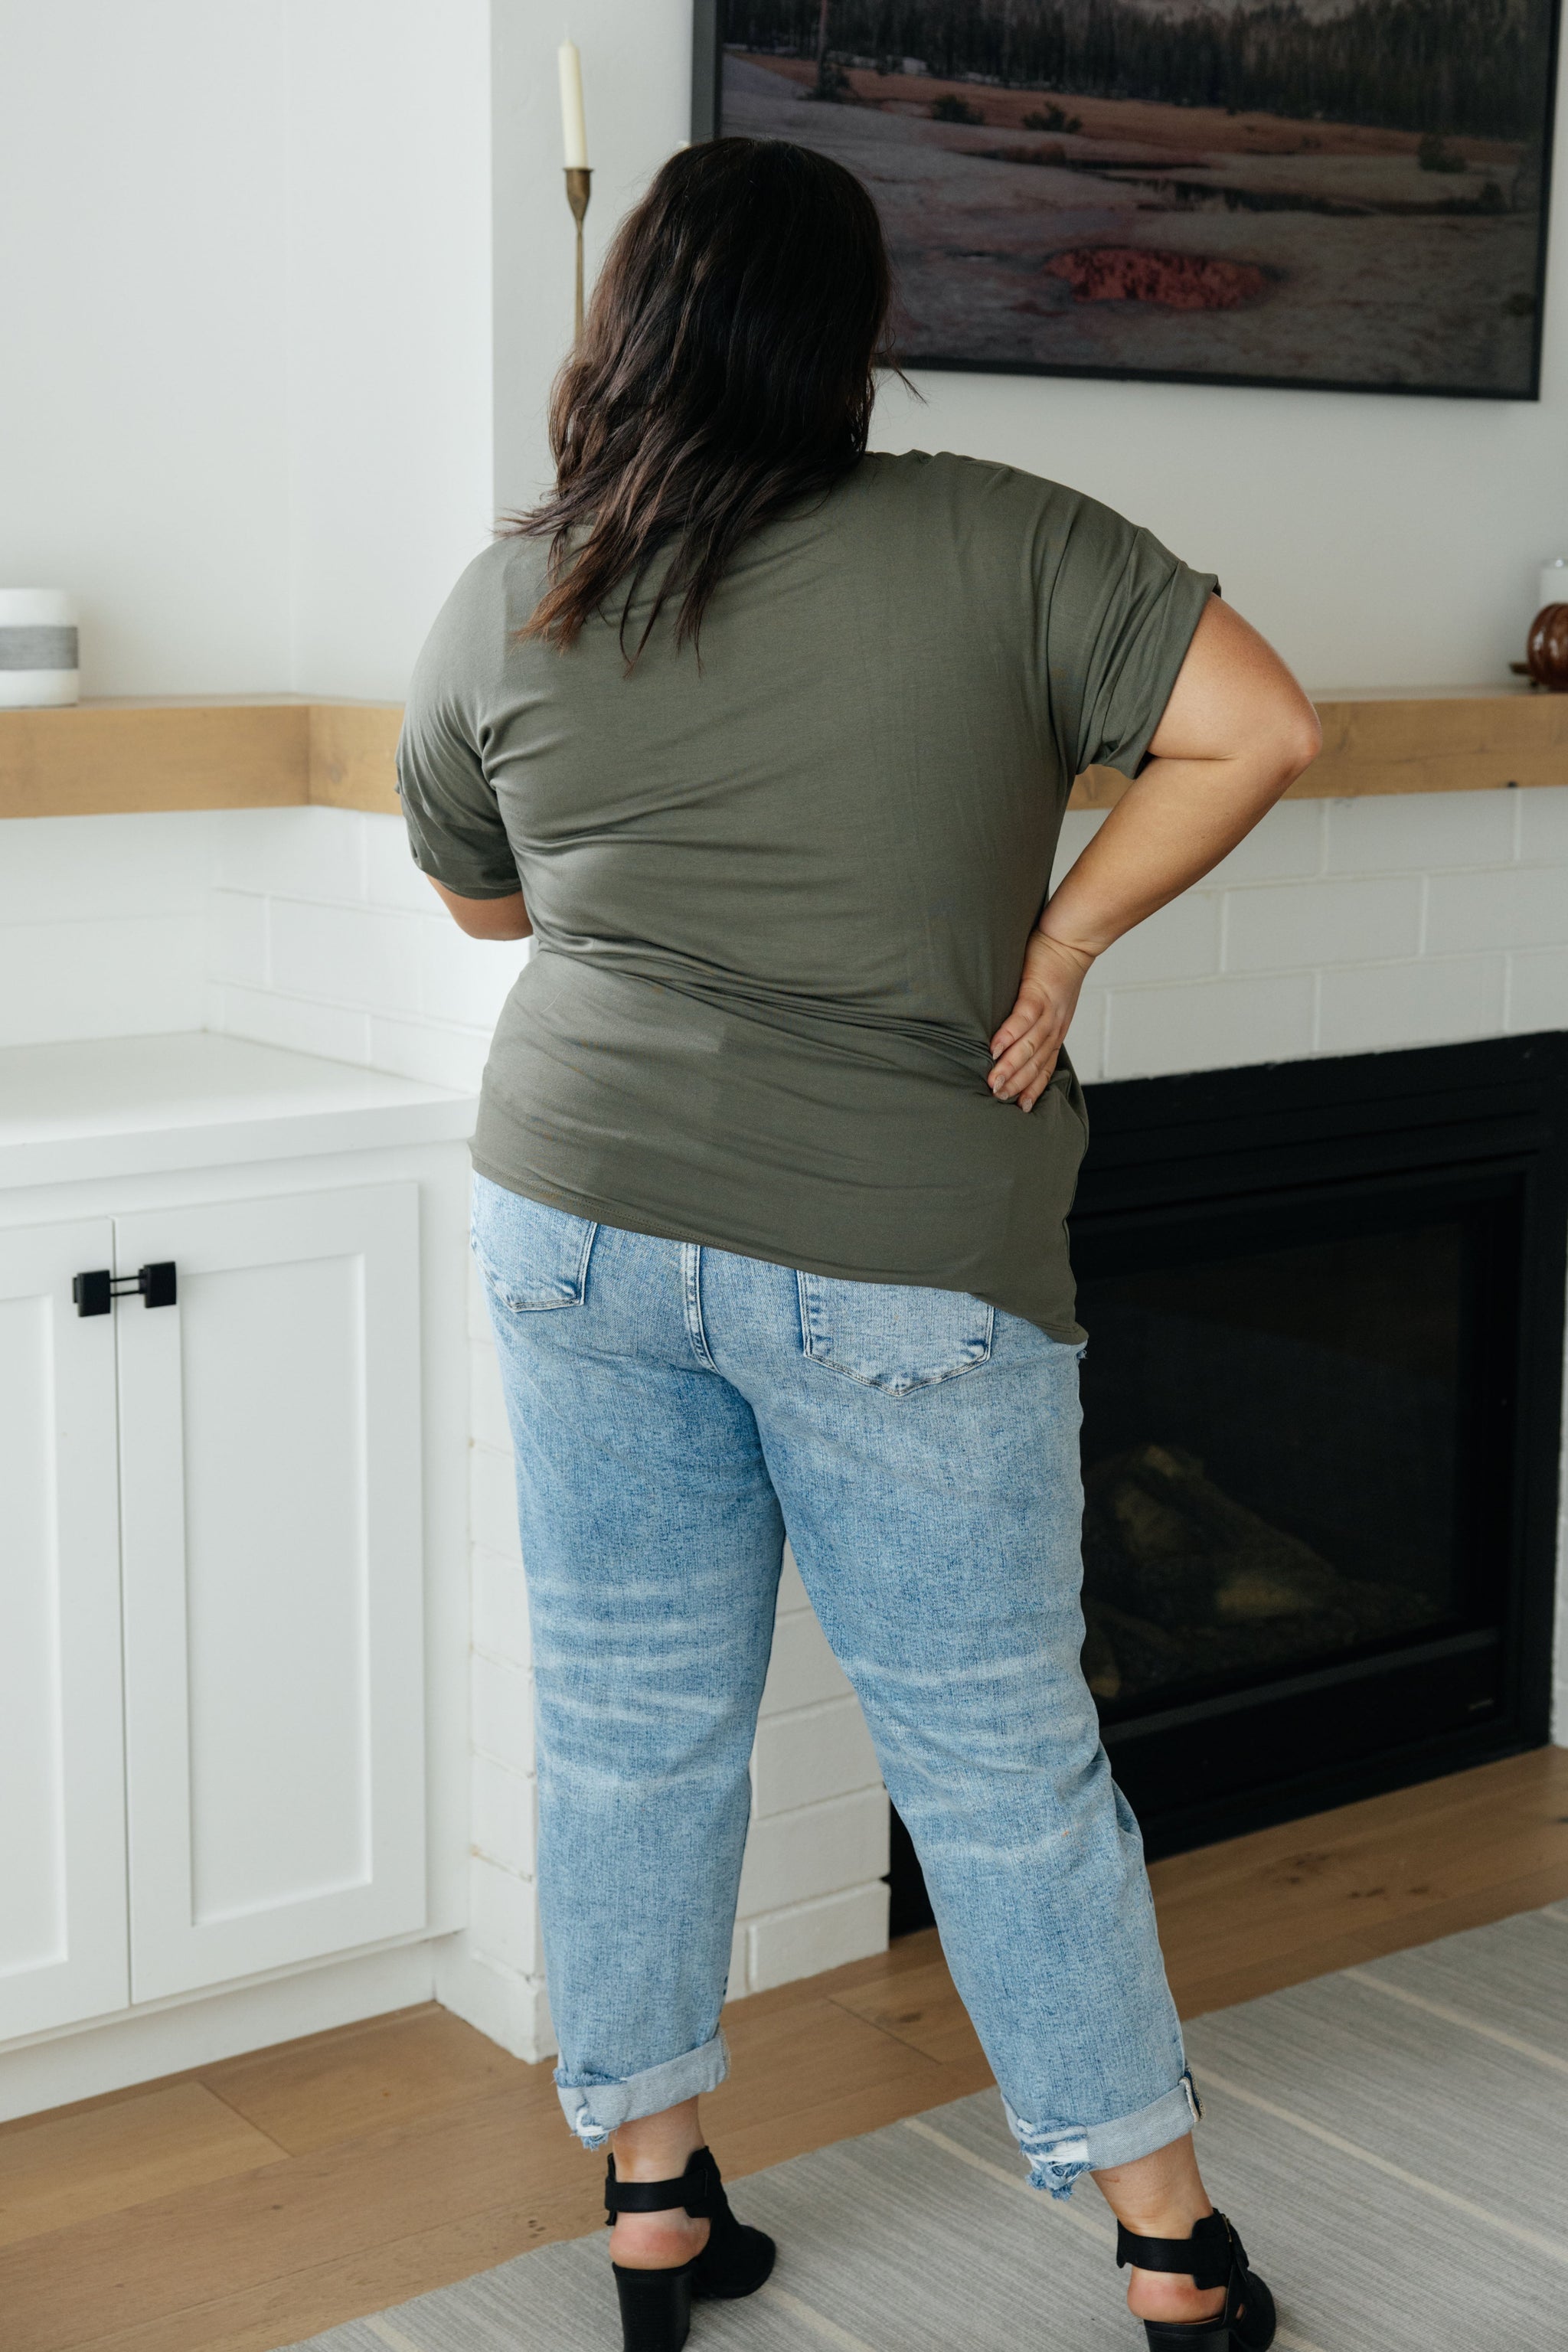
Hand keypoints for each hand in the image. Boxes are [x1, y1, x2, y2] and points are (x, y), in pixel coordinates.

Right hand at [987, 930, 1093, 1110]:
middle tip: (999, 1098)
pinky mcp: (1037, 991)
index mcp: (1056, 1030)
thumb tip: (1010, 1040)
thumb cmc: (1055, 968)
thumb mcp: (1050, 1002)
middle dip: (1018, 1083)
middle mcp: (1054, 1026)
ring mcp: (1047, 1010)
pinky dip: (1009, 1034)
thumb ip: (1034, 1022)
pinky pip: (1023, 1017)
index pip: (1045, 1066)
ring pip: (1030, 1045)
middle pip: (1036, 1062)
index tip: (1019, 1107)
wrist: (1072, 939)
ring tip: (994, 1081)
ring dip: (1011, 1066)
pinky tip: (995, 1047)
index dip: (1033, 1088)